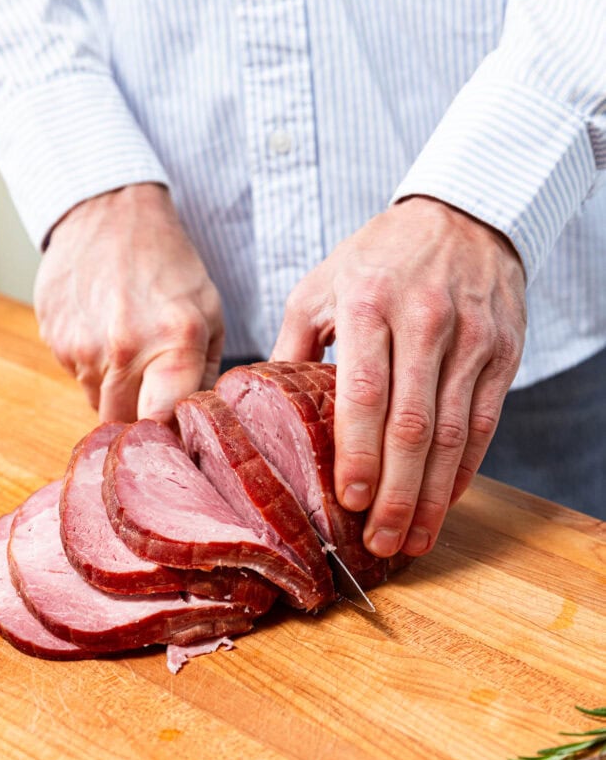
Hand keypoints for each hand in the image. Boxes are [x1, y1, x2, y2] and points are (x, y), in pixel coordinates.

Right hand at [34, 183, 223, 421]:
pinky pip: (75, 375)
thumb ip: (205, 374)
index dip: (168, 437)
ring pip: (97, 402)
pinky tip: (104, 330)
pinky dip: (91, 365)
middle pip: (124, 422)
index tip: (174, 434)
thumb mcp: (209, 313)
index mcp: (173, 343)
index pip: (163, 424)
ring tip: (129, 347)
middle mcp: (123, 350)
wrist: (109, 212)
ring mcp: (81, 346)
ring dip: (115, 389)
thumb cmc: (169, 264)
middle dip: (140, 415)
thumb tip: (196, 426)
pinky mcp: (53, 338)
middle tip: (153, 390)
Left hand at [272, 196, 525, 557]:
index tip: (349, 501)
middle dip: (395, 494)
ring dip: (431, 495)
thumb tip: (257, 409)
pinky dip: (464, 469)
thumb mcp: (320, 286)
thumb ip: (292, 348)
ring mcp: (470, 339)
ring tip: (411, 539)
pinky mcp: (501, 353)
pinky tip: (444, 501)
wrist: (463, 216)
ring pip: (451, 434)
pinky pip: (483, 423)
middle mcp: (424, 322)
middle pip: (411, 426)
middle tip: (379, 543)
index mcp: (368, 305)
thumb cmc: (379, 257)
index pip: (364, 393)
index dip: (359, 453)